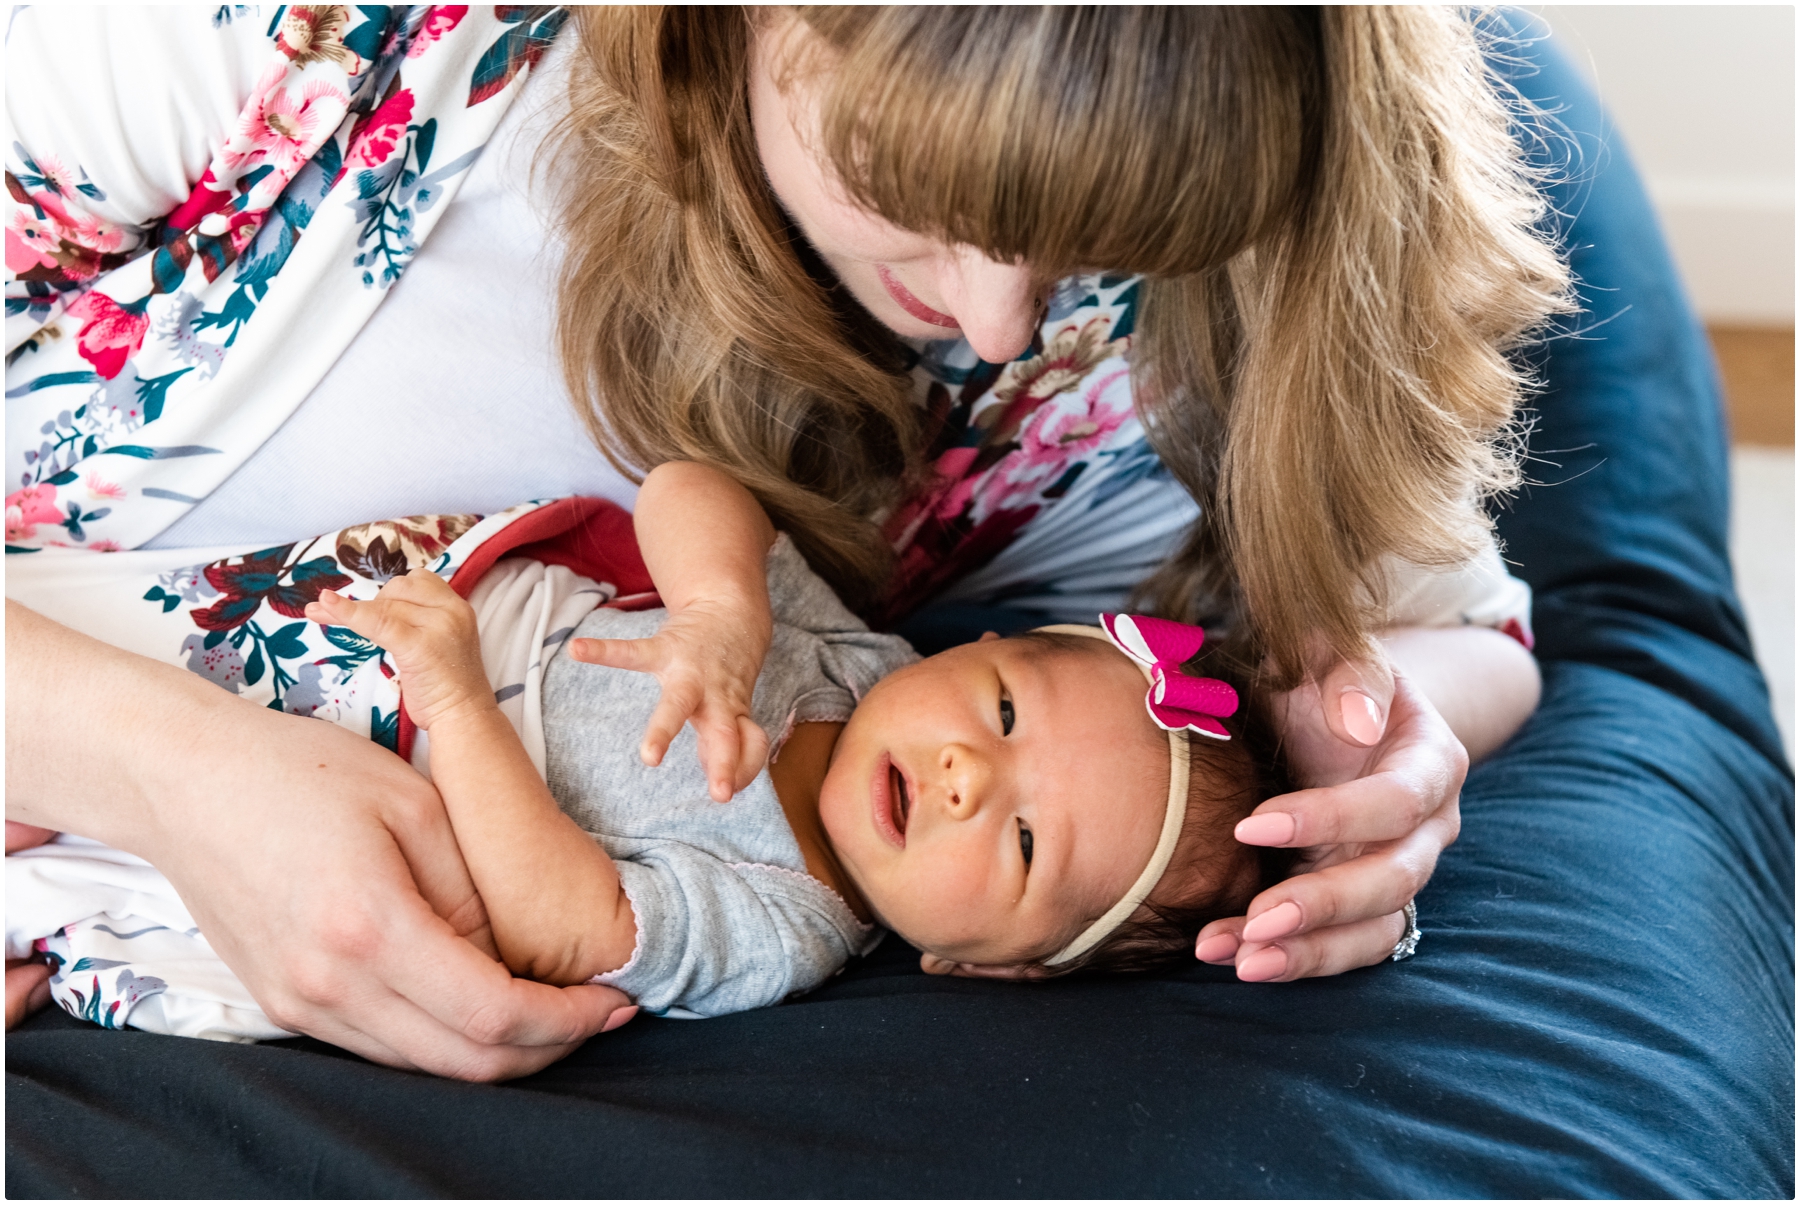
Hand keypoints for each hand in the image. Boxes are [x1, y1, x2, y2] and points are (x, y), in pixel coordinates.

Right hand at [6, 600, 637, 1075]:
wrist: (182, 779)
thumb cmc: (301, 770)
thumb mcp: (414, 806)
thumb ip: (471, 894)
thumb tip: (513, 957)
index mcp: (371, 929)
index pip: (493, 1014)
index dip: (568, 1020)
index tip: (617, 1001)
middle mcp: (330, 985)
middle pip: (464, 1060)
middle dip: (547, 1048)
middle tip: (600, 1014)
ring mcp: (298, 1003)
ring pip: (423, 1066)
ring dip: (497, 1052)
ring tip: (554, 1009)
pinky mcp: (282, 1002)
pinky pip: (380, 1046)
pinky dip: (442, 1039)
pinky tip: (479, 1003)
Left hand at [305, 569, 491, 730]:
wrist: (463, 717)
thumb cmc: (447, 686)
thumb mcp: (437, 642)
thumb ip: (418, 620)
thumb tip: (371, 606)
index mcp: (457, 607)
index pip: (417, 581)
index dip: (388, 592)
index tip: (369, 608)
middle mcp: (451, 610)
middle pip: (398, 590)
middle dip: (371, 604)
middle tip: (359, 628)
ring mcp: (437, 626)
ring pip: (383, 606)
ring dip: (351, 610)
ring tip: (321, 612)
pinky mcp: (418, 645)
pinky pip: (376, 621)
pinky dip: (347, 613)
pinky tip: (324, 605)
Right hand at [567, 596, 770, 801]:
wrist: (730, 611)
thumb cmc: (726, 671)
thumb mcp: (733, 707)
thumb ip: (727, 745)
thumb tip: (728, 789)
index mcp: (731, 712)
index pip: (747, 745)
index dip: (745, 768)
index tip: (730, 790)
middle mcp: (715, 696)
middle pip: (722, 733)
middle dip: (722, 762)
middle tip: (721, 794)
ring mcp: (690, 673)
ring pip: (679, 703)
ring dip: (664, 732)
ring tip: (648, 757)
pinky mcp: (665, 649)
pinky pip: (632, 652)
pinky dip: (603, 652)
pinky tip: (577, 650)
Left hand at [1196, 667, 1464, 980]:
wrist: (1325, 710)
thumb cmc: (1324, 677)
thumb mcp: (1331, 650)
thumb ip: (1347, 670)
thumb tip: (1361, 722)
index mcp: (1430, 761)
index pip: (1397, 802)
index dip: (1331, 818)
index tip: (1248, 824)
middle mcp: (1428, 827)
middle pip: (1394, 880)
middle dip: (1324, 905)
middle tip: (1255, 919)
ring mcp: (1399, 870)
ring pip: (1375, 929)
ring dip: (1309, 952)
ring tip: (1238, 960)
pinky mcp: (1366, 904)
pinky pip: (1349, 948)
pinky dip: (1299, 961)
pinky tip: (1238, 961)